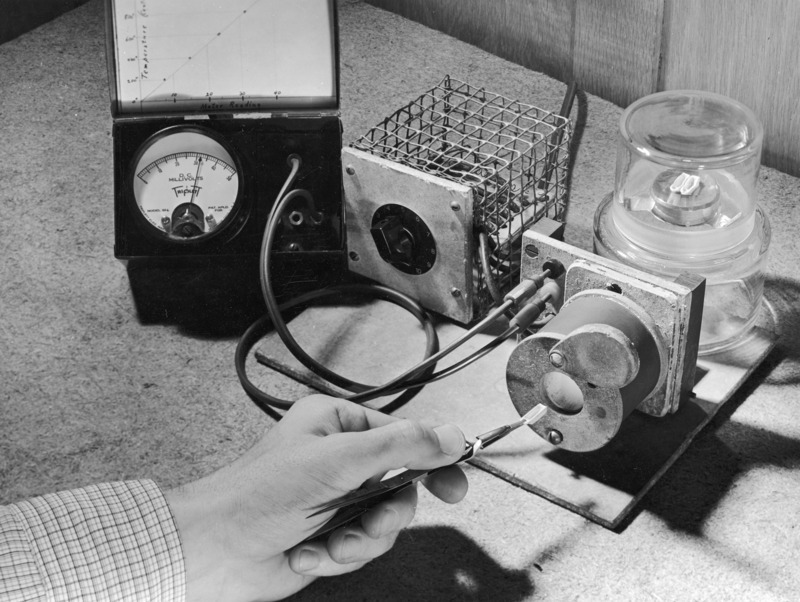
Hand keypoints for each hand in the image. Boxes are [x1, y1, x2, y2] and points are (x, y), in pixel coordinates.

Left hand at [166, 395, 468, 601]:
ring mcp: (336, 498)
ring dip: (358, 541)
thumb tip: (452, 436)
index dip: (433, 461)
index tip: (455, 488)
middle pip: (400, 486)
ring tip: (327, 544)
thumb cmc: (259, 495)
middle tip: (372, 524)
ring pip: (384, 523)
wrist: (214, 552)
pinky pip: (361, 547)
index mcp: (339, 423)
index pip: (404, 436)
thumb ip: (400, 446)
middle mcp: (340, 458)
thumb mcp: (338, 461)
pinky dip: (337, 556)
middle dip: (384, 515)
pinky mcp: (329, 534)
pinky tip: (306, 554)